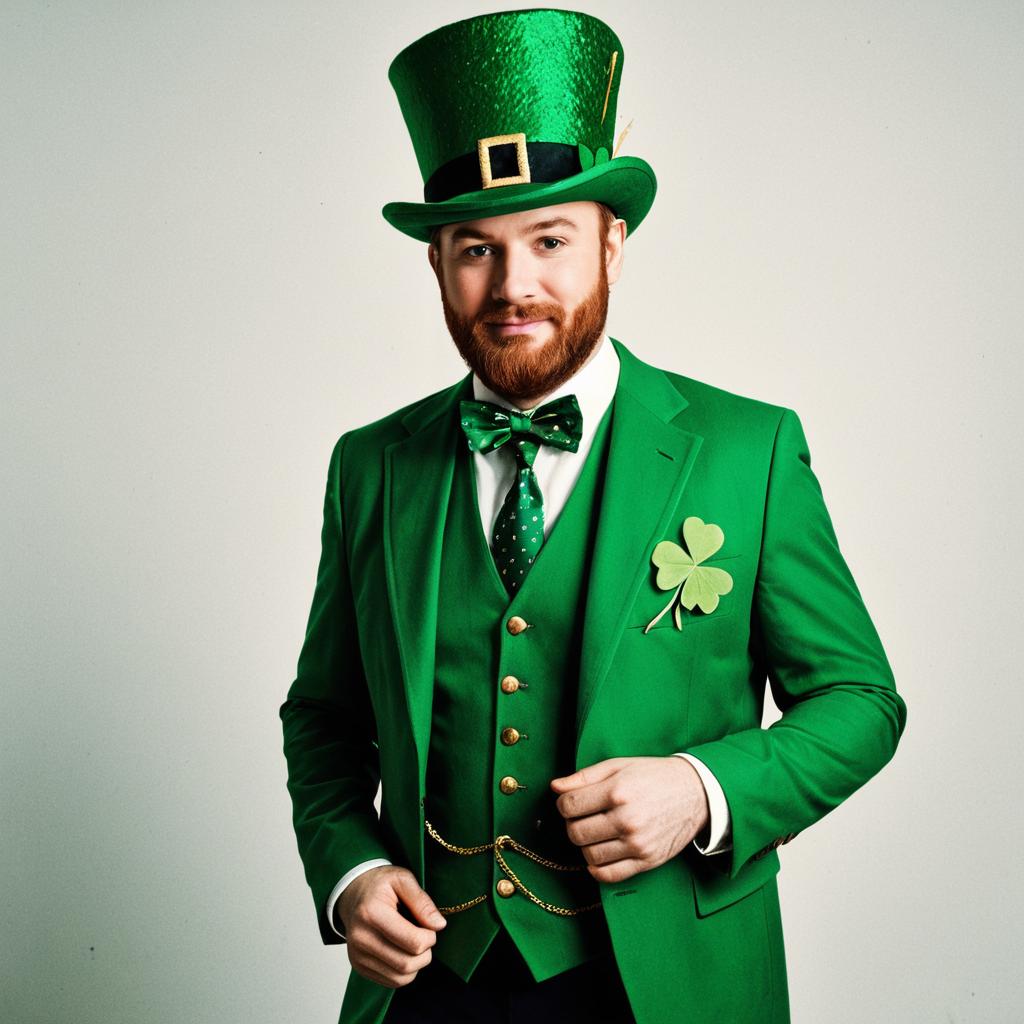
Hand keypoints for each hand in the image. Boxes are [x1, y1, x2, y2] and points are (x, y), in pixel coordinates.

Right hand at [337, 865, 446, 987]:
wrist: (353, 893)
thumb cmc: (380, 885)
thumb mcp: (403, 879)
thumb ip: (422, 901)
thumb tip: (439, 925)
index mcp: (372, 913)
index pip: (413, 942)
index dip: (430, 937)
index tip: (430, 926)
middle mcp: (360, 938)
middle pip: (406, 964)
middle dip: (426, 953)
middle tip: (425, 936)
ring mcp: (357, 955)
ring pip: (400, 978)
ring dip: (417, 965)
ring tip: (415, 944)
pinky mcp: (359, 967)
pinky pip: (391, 982)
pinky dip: (405, 972)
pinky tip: (403, 952)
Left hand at [551, 756, 709, 883]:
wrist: (696, 792)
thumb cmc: (654, 776)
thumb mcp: (618, 766)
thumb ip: (584, 776)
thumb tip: (555, 787)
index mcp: (617, 791)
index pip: (569, 805)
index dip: (563, 803)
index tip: (570, 802)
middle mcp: (627, 819)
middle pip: (576, 832)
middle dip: (572, 824)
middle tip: (582, 817)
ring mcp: (637, 843)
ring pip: (589, 855)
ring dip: (584, 845)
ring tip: (594, 832)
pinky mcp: (647, 861)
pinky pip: (609, 875)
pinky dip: (596, 869)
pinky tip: (599, 854)